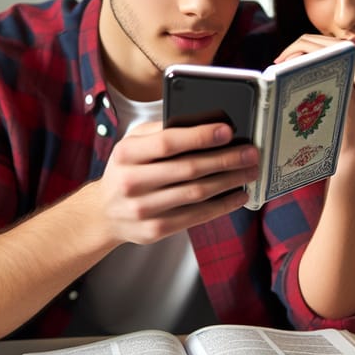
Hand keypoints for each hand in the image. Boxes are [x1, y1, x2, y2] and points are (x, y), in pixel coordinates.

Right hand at [96, 121, 259, 243]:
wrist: (103, 213)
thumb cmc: (126, 171)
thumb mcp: (132, 145)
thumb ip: (160, 131)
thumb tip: (203, 123)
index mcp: (126, 154)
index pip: (168, 142)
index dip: (200, 136)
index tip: (228, 131)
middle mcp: (132, 182)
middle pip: (188, 169)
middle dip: (226, 159)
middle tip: (250, 153)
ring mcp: (143, 209)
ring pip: (196, 193)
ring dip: (229, 181)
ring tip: (249, 171)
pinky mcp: (155, 230)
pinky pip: (196, 216)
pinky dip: (222, 205)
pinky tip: (238, 195)